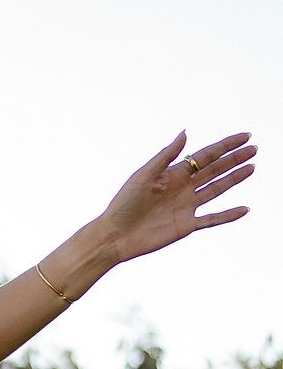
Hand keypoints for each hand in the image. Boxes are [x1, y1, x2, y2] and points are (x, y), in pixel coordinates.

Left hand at [98, 130, 254, 265]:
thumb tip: (185, 133)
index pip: (205, 156)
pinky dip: (228, 215)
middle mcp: (182, 188)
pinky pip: (212, 219)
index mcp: (173, 174)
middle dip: (234, 159)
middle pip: (214, 170)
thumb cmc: (124, 204)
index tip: (244, 136)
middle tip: (254, 148)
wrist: (115, 236)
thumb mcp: (144, 175)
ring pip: (216, 190)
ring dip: (234, 179)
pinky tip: (244, 209)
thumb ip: (166, 156)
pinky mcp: (186, 226)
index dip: (225, 146)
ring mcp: (186, 207)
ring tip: (252, 168)